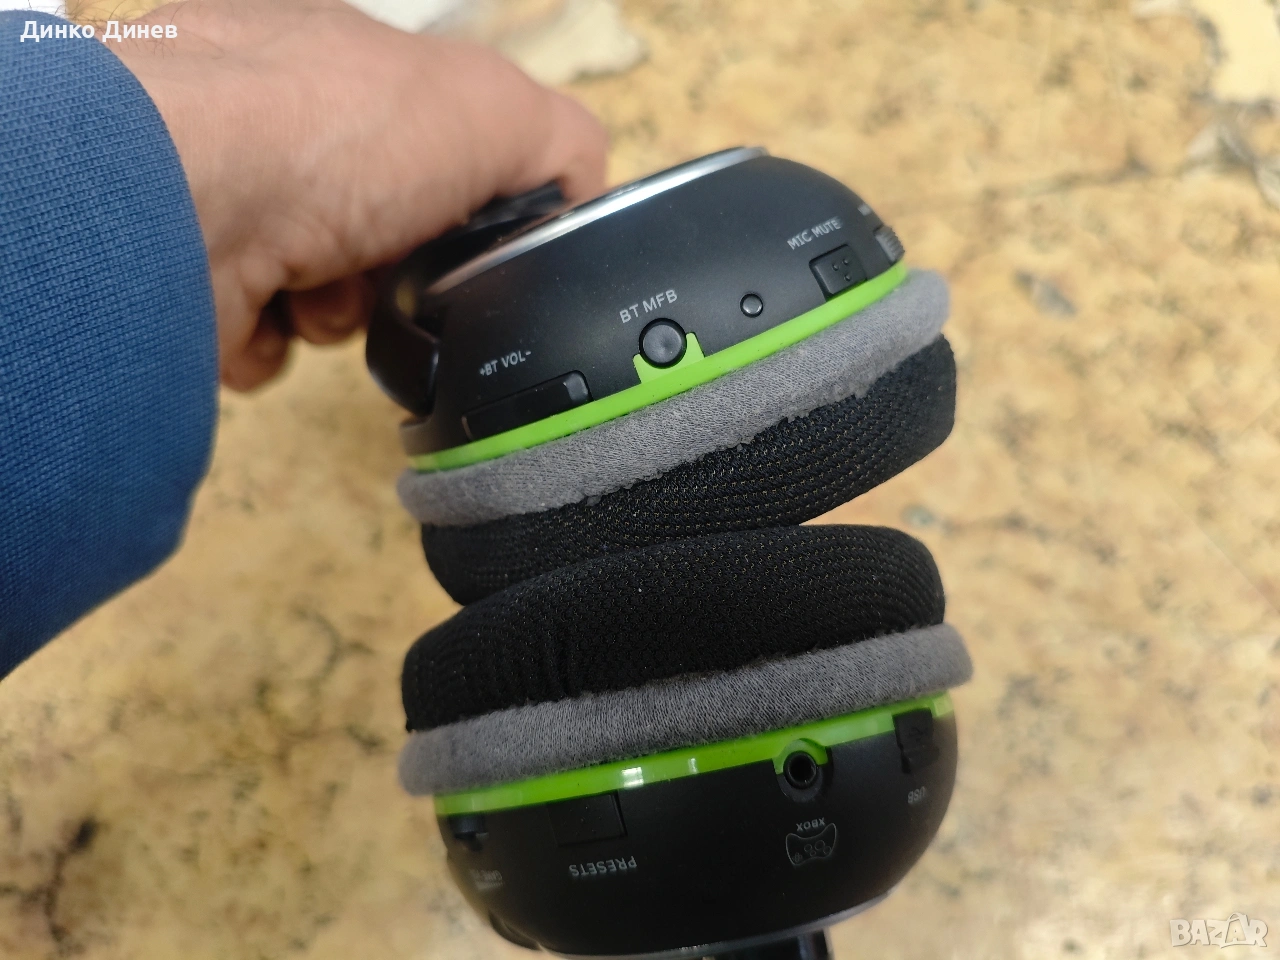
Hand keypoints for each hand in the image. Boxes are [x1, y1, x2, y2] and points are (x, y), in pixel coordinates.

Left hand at [114, 0, 606, 389]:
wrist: (181, 201)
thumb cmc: (318, 131)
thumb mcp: (492, 107)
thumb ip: (557, 140)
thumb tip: (581, 188)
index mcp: (328, 59)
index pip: (415, 136)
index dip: (453, 190)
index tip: (459, 227)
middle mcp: (257, 121)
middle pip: (371, 224)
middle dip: (395, 264)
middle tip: (395, 269)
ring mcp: (211, 197)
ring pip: (317, 289)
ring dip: (339, 310)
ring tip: (321, 292)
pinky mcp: (176, 275)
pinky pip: (258, 336)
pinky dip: (276, 340)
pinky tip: (267, 312)